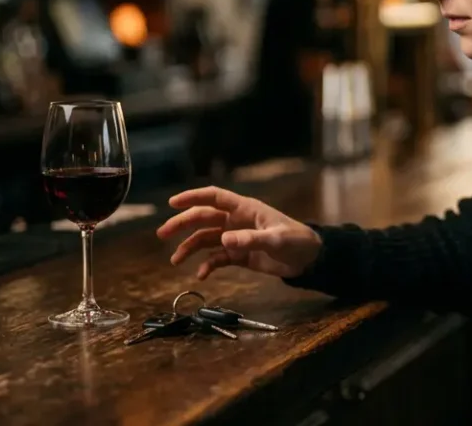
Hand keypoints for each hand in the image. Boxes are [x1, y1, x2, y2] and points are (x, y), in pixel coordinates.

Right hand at [157, 187, 322, 279]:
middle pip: (203, 218)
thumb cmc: (297, 240)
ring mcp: (236, 238)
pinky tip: (200, 275)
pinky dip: (207, 265)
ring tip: (175, 260)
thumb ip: (250, 239)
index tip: (173, 203)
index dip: (193, 197)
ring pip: (206, 239)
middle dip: (182, 224)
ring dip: (190, 248)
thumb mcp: (275, 239)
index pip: (215, 198)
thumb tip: (224, 239)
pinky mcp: (239, 254)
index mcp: (245, 209)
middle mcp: (236, 221)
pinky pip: (217, 258)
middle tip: (162, 234)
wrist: (309, 259)